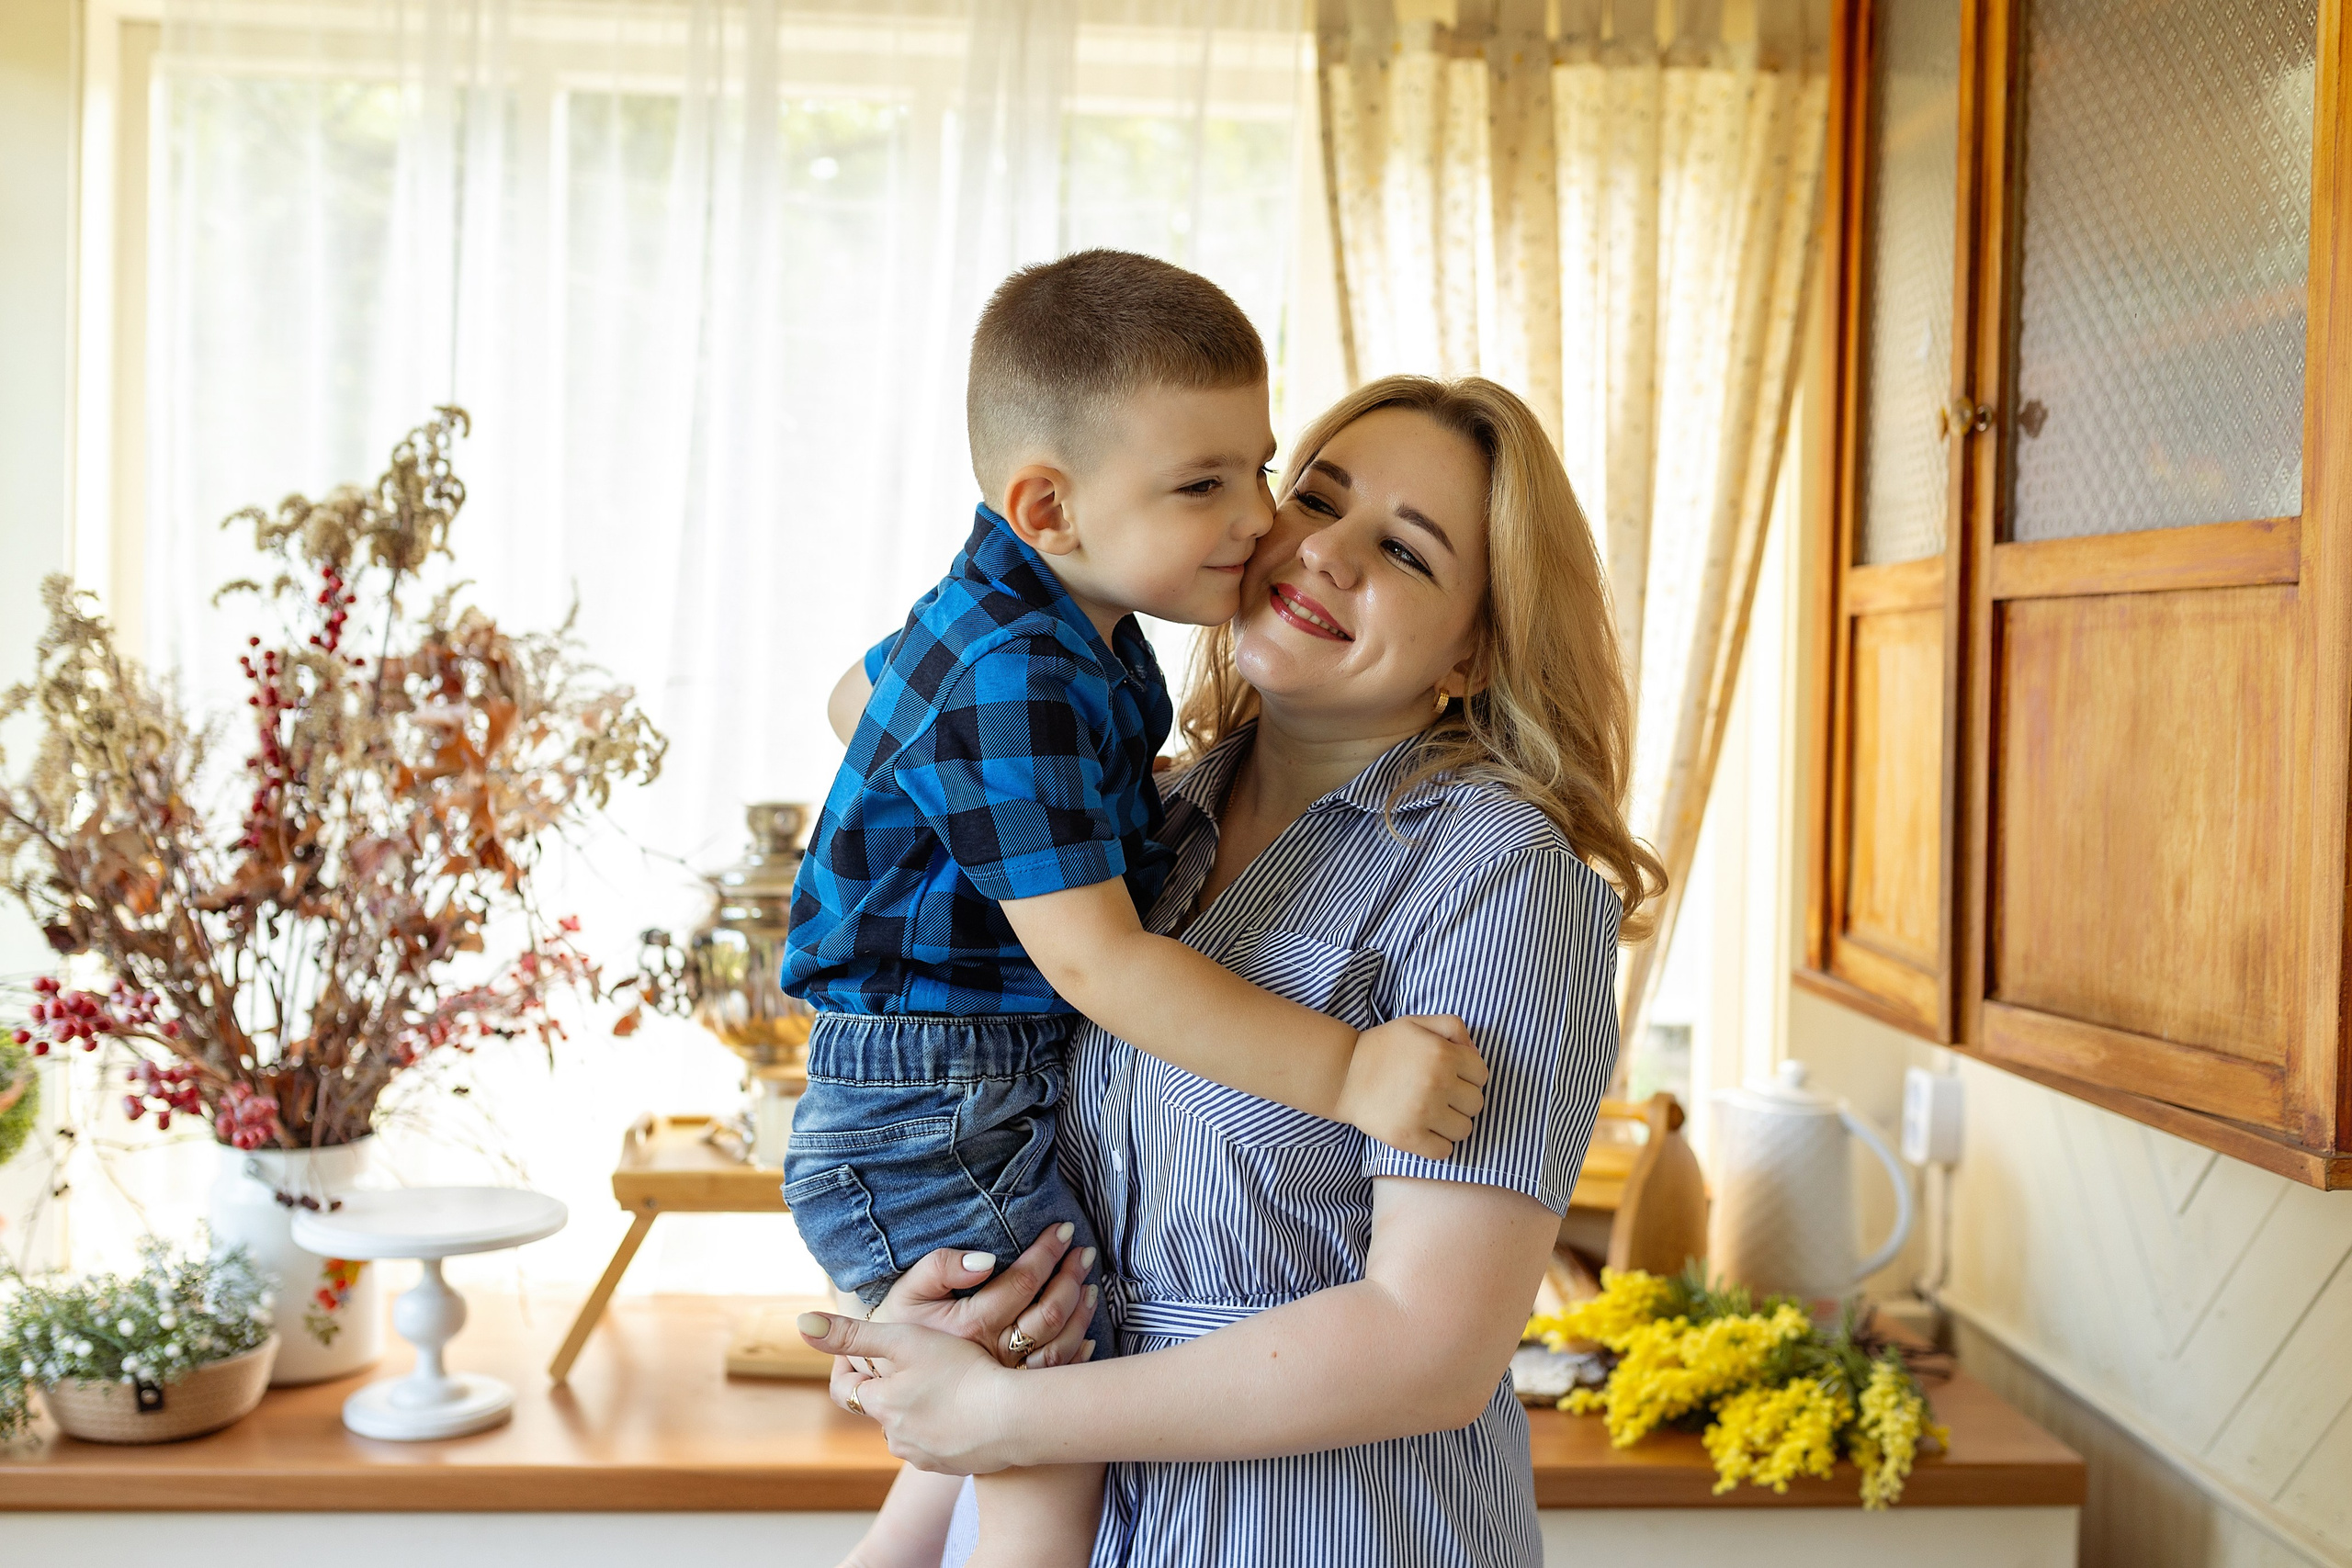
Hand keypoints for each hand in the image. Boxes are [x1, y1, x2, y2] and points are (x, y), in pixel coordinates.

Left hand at [802, 1312, 1022, 1474]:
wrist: (1012, 1418)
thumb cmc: (960, 1372)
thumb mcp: (904, 1341)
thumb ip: (853, 1334)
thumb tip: (801, 1324)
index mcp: (879, 1404)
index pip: (844, 1389)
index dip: (847, 1367)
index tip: (860, 1351)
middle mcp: (895, 1437)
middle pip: (880, 1408)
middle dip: (889, 1387)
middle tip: (913, 1360)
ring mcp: (924, 1456)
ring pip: (909, 1427)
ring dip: (918, 1409)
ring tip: (944, 1382)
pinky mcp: (953, 1466)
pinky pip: (939, 1443)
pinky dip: (945, 1426)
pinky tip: (967, 1407)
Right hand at [844, 1221, 1099, 1380]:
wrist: (892, 1384)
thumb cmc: (900, 1330)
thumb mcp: (907, 1292)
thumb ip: (940, 1267)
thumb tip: (987, 1259)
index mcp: (969, 1325)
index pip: (1022, 1282)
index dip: (1047, 1252)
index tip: (1064, 1229)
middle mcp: (992, 1354)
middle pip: (1048, 1314)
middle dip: (1071, 1277)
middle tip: (1085, 1253)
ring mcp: (1005, 1380)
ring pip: (1059, 1347)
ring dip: (1080, 1314)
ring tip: (1090, 1285)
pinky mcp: (1010, 1397)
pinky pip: (1054, 1377)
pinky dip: (1078, 1355)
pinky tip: (1088, 1335)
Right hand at [1335, 1014, 1486, 1157]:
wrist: (1342, 1075)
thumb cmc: (1382, 1048)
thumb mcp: (1416, 1023)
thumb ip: (1452, 1026)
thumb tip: (1475, 1051)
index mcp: (1442, 1053)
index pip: (1481, 1075)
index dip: (1467, 1076)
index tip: (1450, 1076)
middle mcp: (1437, 1082)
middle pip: (1476, 1104)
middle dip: (1461, 1100)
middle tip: (1439, 1096)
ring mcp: (1423, 1112)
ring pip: (1464, 1130)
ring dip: (1452, 1124)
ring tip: (1431, 1114)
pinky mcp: (1408, 1137)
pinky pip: (1444, 1151)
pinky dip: (1437, 1145)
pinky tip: (1424, 1131)